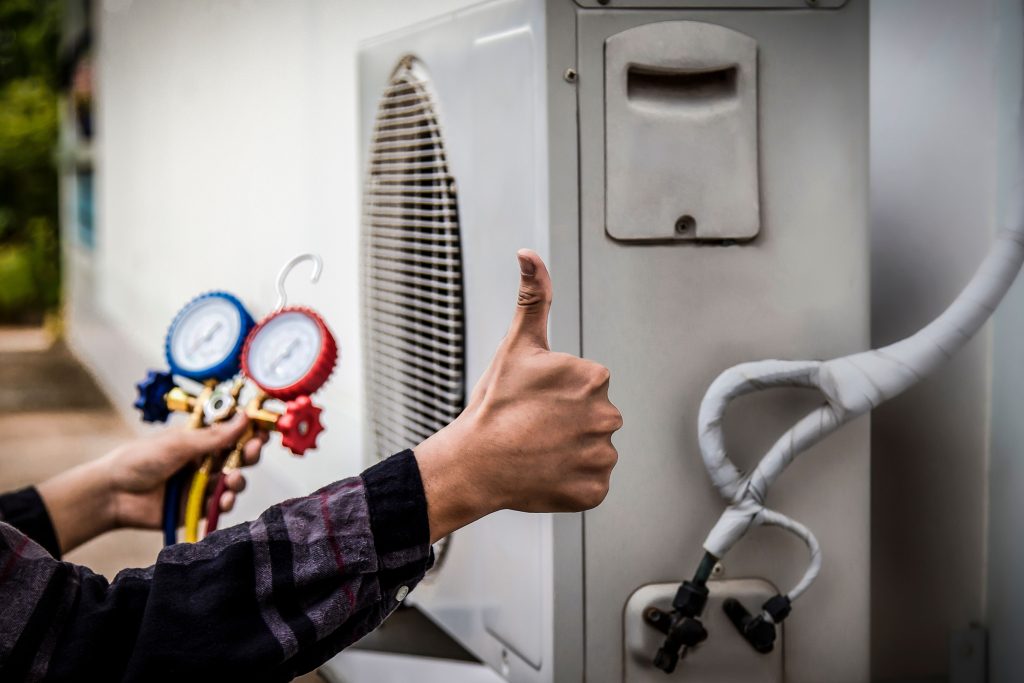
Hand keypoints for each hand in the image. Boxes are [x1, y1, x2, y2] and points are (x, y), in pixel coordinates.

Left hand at [38, 412, 267, 552]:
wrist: (113, 494)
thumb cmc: (139, 460)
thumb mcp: (179, 443)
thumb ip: (214, 437)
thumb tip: (244, 418)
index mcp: (199, 439)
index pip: (232, 433)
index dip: (249, 431)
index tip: (262, 429)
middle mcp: (204, 460)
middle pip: (238, 456)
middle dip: (249, 453)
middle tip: (253, 449)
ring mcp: (201, 484)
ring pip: (233, 481)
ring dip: (238, 479)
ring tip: (233, 479)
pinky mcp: (197, 506)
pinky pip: (219, 504)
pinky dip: (226, 502)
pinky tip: (224, 500)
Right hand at [414, 249, 621, 541]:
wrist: (473, 463)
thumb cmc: (493, 404)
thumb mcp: (516, 343)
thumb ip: (534, 296)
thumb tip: (529, 254)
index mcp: (595, 378)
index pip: (587, 385)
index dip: (558, 394)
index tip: (534, 401)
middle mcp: (608, 416)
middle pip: (593, 417)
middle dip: (568, 422)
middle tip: (533, 427)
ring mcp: (602, 457)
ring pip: (593, 449)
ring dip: (570, 451)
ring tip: (537, 450)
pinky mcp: (595, 490)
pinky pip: (590, 483)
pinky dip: (571, 481)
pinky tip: (545, 472)